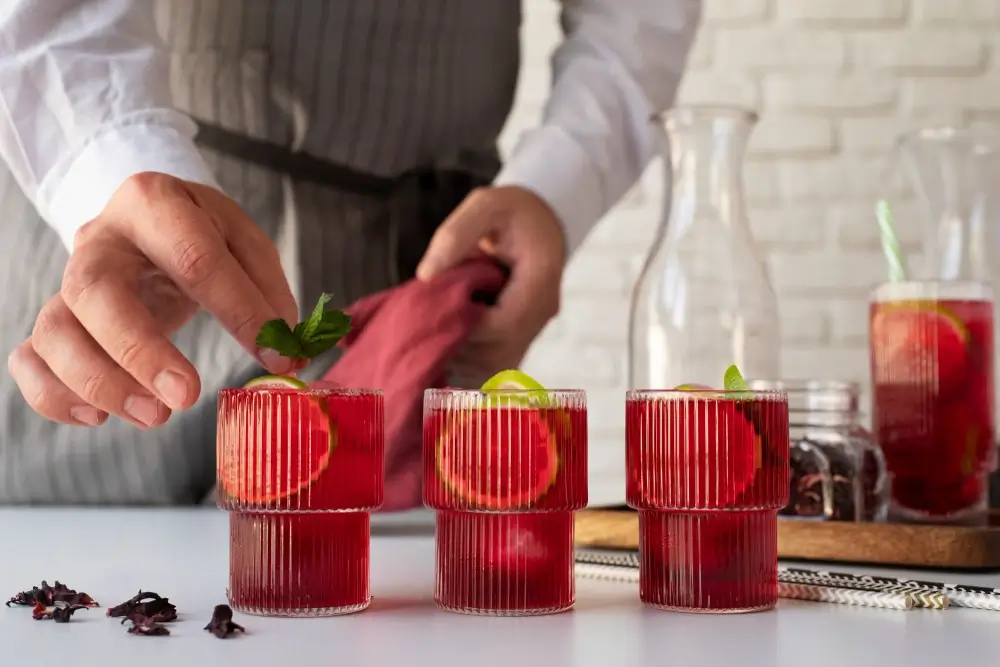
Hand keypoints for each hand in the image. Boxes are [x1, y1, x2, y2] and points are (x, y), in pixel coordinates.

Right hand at [6, 173, 298, 427]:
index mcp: (154, 203)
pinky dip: (54, 395)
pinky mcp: (57, 319)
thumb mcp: (245, 243)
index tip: (274, 356)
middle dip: (140, 352)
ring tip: (154, 416)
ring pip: (56, 330)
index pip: (195, 257)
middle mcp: (99, 240)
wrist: (148, 223)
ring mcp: (68, 280)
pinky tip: (99, 417)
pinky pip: (30, 358)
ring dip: (99, 383)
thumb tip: (284, 350)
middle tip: (185, 398)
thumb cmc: (201, 234)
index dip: (238, 311)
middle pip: (96, 292)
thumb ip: (267, 292)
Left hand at [416, 185, 564, 377]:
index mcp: (540, 279)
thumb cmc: (513, 211)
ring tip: (434, 337)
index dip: (466, 327)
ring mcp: (536, 325)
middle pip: (500, 351)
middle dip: (460, 347)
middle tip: (426, 330)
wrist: (544, 220)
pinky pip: (501, 363)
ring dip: (464, 358)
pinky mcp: (526, 333)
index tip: (435, 314)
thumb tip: (426, 276)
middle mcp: (543, 310)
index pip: (503, 324)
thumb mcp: (485, 205)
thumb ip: (455, 235)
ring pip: (500, 365)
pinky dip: (473, 360)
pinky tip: (450, 344)